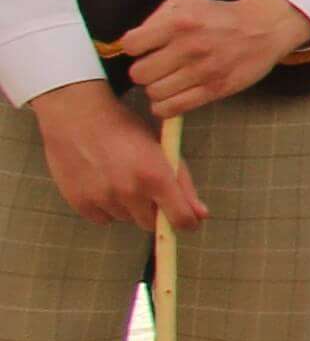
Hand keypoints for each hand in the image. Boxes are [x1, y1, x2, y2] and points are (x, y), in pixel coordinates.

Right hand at [30, 82, 201, 229]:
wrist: (78, 117)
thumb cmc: (127, 131)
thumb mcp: (163, 150)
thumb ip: (184, 185)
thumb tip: (201, 216)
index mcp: (156, 176)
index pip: (181, 219)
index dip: (187, 223)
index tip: (187, 221)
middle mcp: (129, 191)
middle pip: (151, 223)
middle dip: (153, 210)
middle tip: (143, 184)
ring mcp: (103, 199)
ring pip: (125, 219)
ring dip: (127, 206)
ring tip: (118, 176)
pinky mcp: (80, 203)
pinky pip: (102, 218)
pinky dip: (105, 207)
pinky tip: (101, 181)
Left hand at [120, 0, 309, 117]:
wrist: (265, 28)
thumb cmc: (220, 16)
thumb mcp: (186, 4)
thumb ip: (155, 20)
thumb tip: (132, 44)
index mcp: (179, 22)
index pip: (131, 45)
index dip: (136, 48)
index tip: (147, 48)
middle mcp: (189, 47)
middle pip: (139, 73)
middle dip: (146, 71)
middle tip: (159, 67)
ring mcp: (203, 71)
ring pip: (154, 93)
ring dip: (157, 88)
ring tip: (169, 80)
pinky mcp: (214, 90)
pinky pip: (171, 109)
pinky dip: (165, 106)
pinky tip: (173, 96)